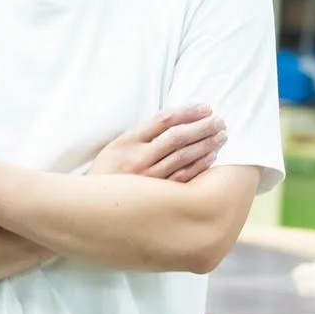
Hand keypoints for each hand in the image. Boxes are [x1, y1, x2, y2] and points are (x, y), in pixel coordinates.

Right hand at [90, 105, 227, 182]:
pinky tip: (211, 157)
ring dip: (206, 145)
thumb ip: (142, 135)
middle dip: (203, 127)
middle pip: (177, 137)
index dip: (188, 112)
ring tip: (221, 136)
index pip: (163, 120)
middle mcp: (138, 158)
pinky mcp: (155, 194)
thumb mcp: (117, 147)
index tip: (206, 108)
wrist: (93, 205)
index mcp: (127, 141)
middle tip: (220, 122)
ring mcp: (148, 177)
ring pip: (183, 157)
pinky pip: (183, 177)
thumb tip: (177, 122)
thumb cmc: (108, 172)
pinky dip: (199, 165)